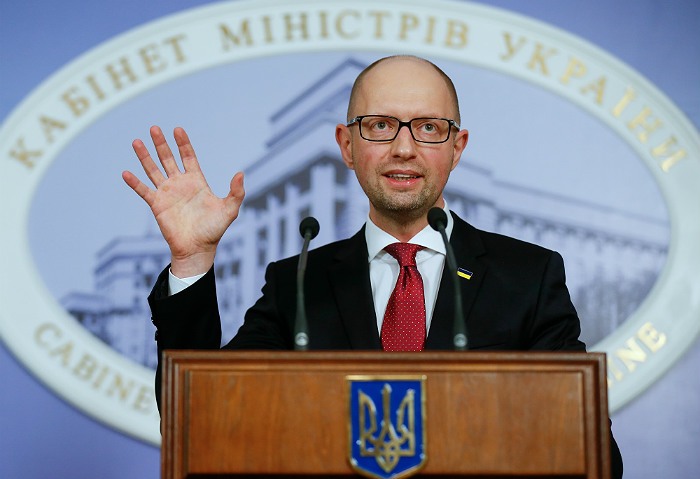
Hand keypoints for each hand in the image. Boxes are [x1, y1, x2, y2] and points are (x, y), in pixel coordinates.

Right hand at [122, 126, 244, 276]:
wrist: (198, 248)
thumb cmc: (214, 230)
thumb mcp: (229, 209)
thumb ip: (236, 192)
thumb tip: (240, 174)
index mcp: (196, 181)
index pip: (188, 157)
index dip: (183, 143)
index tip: (178, 129)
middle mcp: (180, 184)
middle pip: (168, 158)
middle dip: (161, 144)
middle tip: (154, 128)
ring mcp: (167, 193)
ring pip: (153, 170)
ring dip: (145, 157)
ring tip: (136, 142)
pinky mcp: (157, 205)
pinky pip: (143, 191)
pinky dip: (135, 183)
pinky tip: (126, 173)